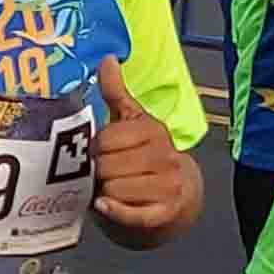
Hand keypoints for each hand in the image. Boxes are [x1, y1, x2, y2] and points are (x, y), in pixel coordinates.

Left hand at [87, 58, 193, 243]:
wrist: (178, 197)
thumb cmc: (146, 157)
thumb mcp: (133, 123)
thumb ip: (117, 93)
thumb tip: (108, 59)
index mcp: (154, 130)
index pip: (107, 139)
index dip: (96, 148)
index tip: (100, 152)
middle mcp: (165, 156)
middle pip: (107, 166)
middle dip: (99, 172)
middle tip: (105, 173)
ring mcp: (168, 186)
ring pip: (114, 189)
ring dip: (105, 192)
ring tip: (112, 188)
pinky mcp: (165, 213)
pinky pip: (130, 214)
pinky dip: (114, 211)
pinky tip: (105, 204)